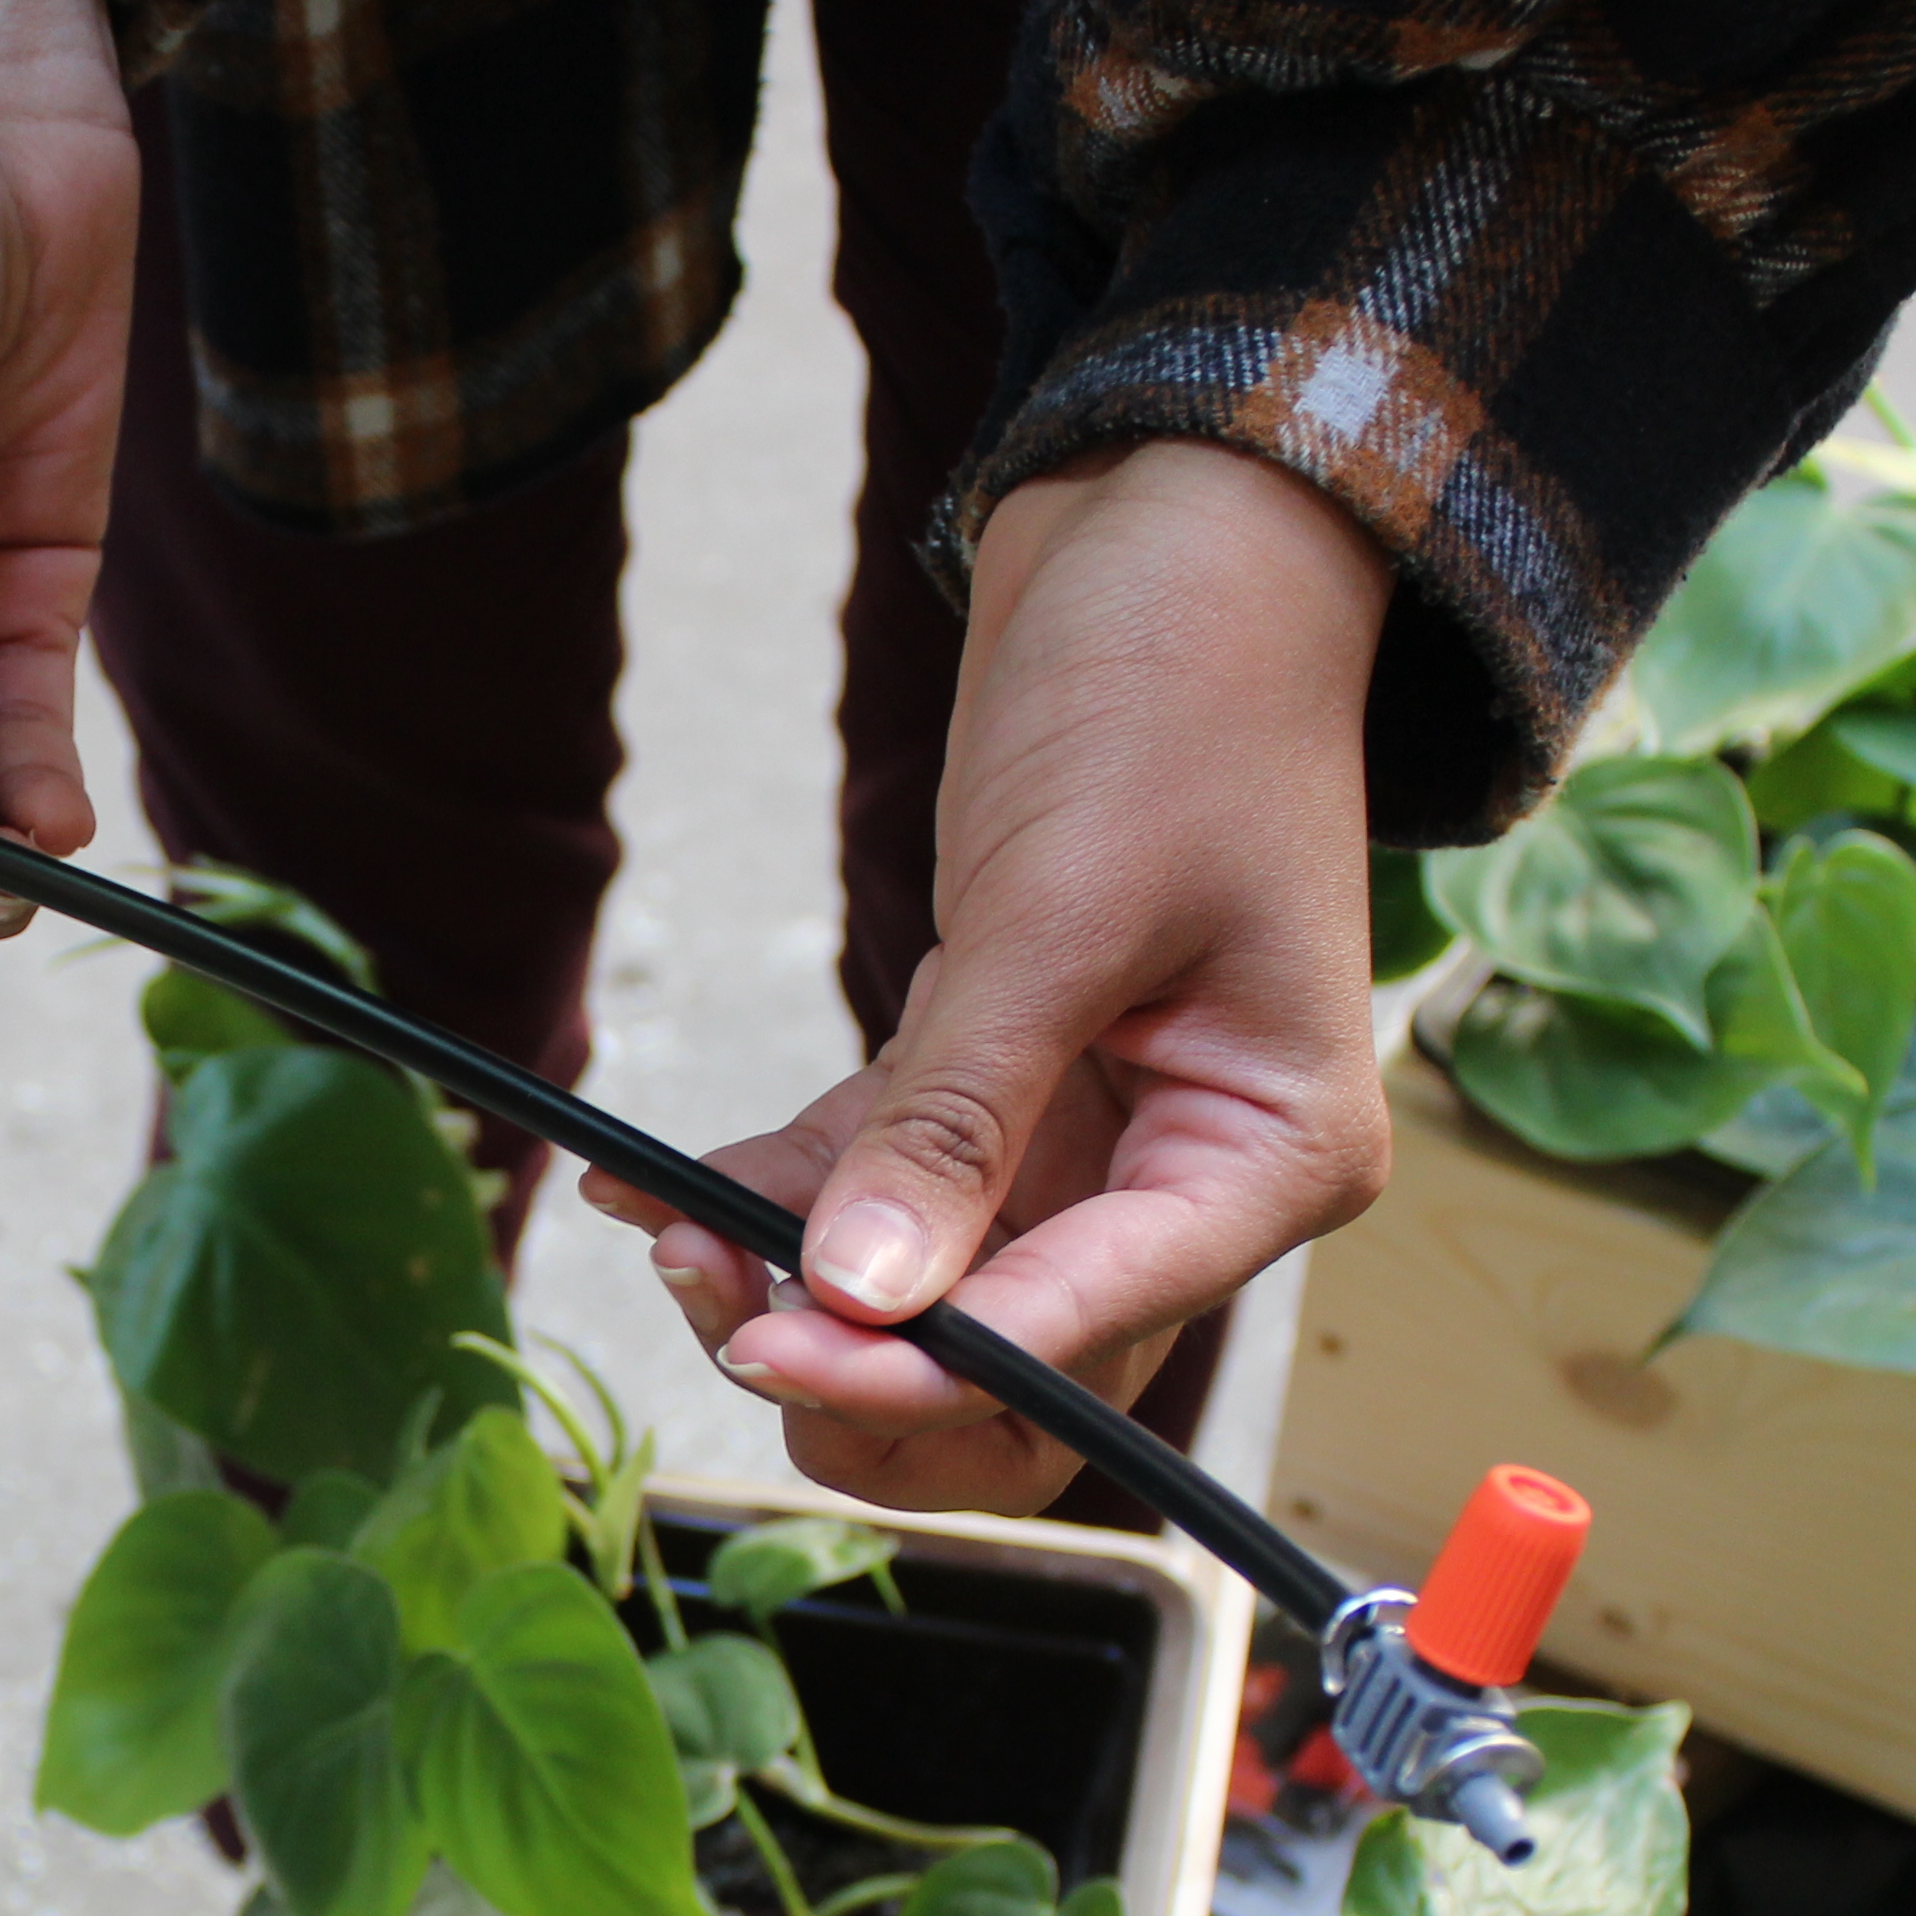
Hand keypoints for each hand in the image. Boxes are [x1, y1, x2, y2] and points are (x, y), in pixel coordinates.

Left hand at [589, 441, 1396, 1513]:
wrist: (1180, 538)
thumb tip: (860, 1298)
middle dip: (858, 1372)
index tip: (765, 1341)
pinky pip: (873, 1187)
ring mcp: (1090, 1145)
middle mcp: (1188, 1183)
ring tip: (672, 1237)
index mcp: (1267, 1161)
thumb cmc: (1179, 694)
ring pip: (929, 1308)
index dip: (920, 1372)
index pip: (1085, 1338)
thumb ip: (959, 1117)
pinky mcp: (999, 1087)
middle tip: (713, 1305)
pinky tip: (648, 1188)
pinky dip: (771, 1200)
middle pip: (1013, 1378)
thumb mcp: (1061, 913)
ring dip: (796, 1299)